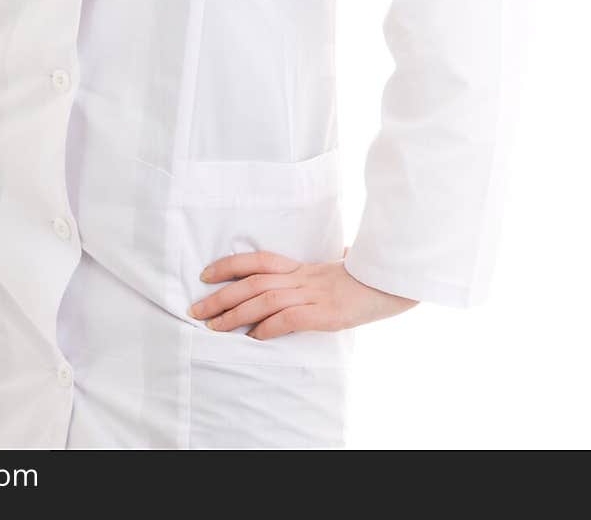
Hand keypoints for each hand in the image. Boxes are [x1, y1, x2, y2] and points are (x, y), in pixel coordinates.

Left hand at [188, 249, 418, 339]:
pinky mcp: (325, 314)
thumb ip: (328, 262)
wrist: (395, 282)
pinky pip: (289, 319)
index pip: (258, 259)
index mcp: (302, 266)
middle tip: (195, 309)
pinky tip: (253, 337)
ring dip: (234, 315)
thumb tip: (340, 253)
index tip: (205, 273)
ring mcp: (313, 295)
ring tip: (212, 327)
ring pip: (264, 301)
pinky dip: (267, 328)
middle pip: (252, 282)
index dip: (230, 264)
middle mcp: (302, 277)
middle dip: (220, 296)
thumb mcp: (341, 266)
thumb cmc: (369, 276)